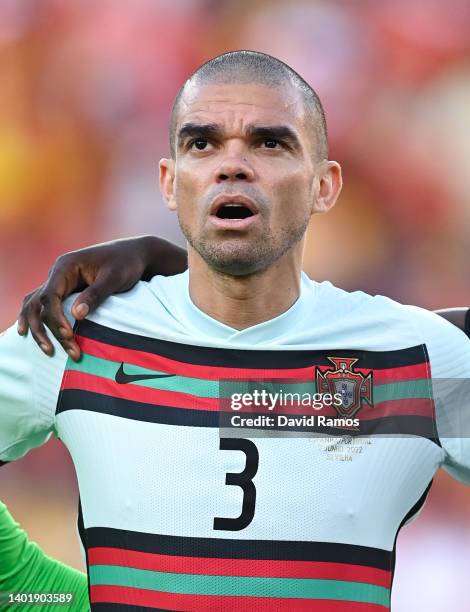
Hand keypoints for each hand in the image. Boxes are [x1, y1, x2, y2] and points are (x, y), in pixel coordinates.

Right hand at [17, 236, 186, 359]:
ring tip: (48, 351)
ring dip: (38, 328)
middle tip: (70, 351)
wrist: (134, 254)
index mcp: (66, 266)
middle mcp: (57, 273)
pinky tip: (27, 333)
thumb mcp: (114, 278)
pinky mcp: (64, 290)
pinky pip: (41, 305)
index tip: (69, 335)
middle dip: (49, 329)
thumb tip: (76, 315)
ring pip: (35, 306)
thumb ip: (96, 294)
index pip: (49, 295)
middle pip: (39, 304)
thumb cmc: (126, 264)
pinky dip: (34, 319)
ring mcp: (58, 282)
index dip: (56, 318)